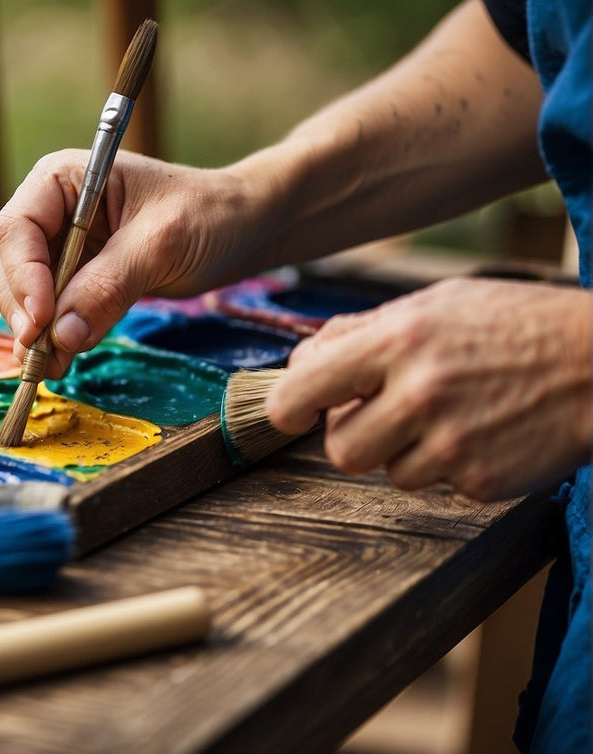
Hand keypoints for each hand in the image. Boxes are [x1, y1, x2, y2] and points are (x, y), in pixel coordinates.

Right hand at [0, 149, 278, 376]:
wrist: (245, 227)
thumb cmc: (210, 215)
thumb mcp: (161, 244)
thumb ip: (108, 285)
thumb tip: (61, 336)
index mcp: (64, 179)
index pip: (16, 230)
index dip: (21, 279)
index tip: (41, 323)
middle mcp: (52, 209)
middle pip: (5, 262)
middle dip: (20, 308)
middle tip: (40, 352)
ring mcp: (62, 245)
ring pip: (20, 292)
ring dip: (31, 330)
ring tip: (50, 365)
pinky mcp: (77, 278)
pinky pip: (49, 310)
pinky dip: (50, 337)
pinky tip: (60, 361)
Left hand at [266, 277, 592, 500]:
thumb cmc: (517, 325)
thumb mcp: (437, 304)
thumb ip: (363, 331)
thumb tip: (302, 359)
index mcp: (398, 339)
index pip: (305, 387)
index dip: (288, 407)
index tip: (293, 414)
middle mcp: (418, 392)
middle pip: (339, 449)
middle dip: (354, 437)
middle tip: (385, 415)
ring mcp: (451, 442)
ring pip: (388, 473)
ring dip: (407, 452)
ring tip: (452, 416)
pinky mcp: (481, 481)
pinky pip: (437, 486)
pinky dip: (452, 466)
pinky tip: (486, 432)